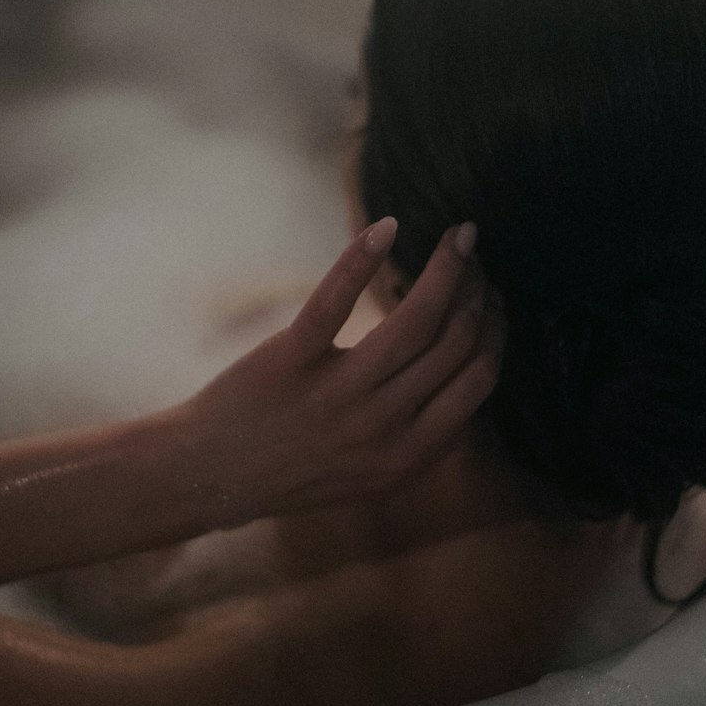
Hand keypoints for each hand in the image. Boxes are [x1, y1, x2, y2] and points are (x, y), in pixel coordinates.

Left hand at [165, 218, 504, 525]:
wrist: (210, 477)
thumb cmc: (294, 472)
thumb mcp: (373, 478)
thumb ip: (423, 443)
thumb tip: (471, 384)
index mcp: (409, 455)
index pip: (478, 380)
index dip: (495, 331)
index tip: (493, 300)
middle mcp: (381, 426)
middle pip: (453, 343)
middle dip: (476, 294)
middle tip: (476, 262)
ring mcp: (337, 393)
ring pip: (416, 319)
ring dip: (446, 269)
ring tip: (457, 238)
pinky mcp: (292, 359)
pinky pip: (337, 300)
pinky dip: (363, 257)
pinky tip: (387, 227)